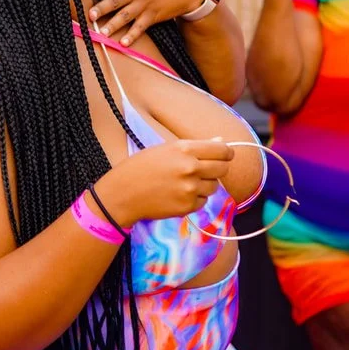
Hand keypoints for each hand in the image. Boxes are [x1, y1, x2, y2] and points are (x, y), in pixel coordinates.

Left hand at [89, 0, 203, 46]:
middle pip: (116, 0)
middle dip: (102, 8)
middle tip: (90, 16)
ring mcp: (146, 4)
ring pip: (126, 15)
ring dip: (113, 24)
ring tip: (102, 32)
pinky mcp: (154, 16)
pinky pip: (140, 27)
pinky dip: (132, 35)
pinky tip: (123, 43)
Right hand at [94, 139, 233, 226]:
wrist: (122, 194)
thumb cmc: (140, 167)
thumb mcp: (166, 149)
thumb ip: (196, 147)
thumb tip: (221, 142)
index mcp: (184, 149)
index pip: (221, 150)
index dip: (226, 152)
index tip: (225, 155)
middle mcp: (190, 168)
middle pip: (223, 169)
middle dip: (218, 168)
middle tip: (206, 170)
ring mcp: (189, 189)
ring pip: (214, 187)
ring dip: (205, 185)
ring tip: (186, 182)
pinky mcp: (187, 207)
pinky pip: (203, 201)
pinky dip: (196, 199)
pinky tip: (179, 194)